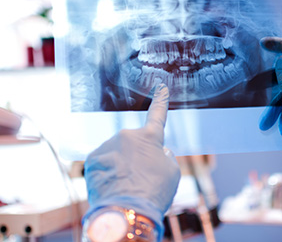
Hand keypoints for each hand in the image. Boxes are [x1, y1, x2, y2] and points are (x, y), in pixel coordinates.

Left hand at [83, 84, 180, 236]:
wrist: (126, 211)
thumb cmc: (153, 192)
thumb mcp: (172, 173)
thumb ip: (165, 157)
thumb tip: (158, 153)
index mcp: (150, 137)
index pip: (158, 115)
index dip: (161, 101)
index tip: (160, 87)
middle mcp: (127, 136)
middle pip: (134, 144)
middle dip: (137, 157)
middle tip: (140, 178)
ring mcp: (108, 146)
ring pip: (117, 154)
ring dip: (121, 166)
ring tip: (126, 186)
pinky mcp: (92, 158)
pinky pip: (103, 163)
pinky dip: (108, 173)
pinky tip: (113, 186)